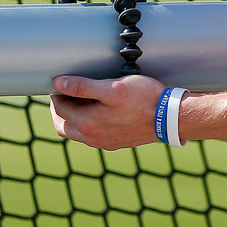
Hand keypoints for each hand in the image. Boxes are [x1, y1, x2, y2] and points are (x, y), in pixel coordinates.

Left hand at [49, 74, 166, 149]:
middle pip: (64, 127)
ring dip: (74, 118)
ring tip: (83, 100)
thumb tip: (58, 84)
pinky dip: (88, 124)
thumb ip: (82, 86)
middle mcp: (93, 138)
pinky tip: (100, 111)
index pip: (61, 110)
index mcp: (88, 124)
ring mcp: (104, 143)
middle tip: (65, 94)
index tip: (60, 84)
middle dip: (61, 110)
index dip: (58, 95)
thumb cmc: (143, 98)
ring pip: (78, 133)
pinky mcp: (116, 142)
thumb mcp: (112, 87)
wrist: (169, 117)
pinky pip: (93, 136)